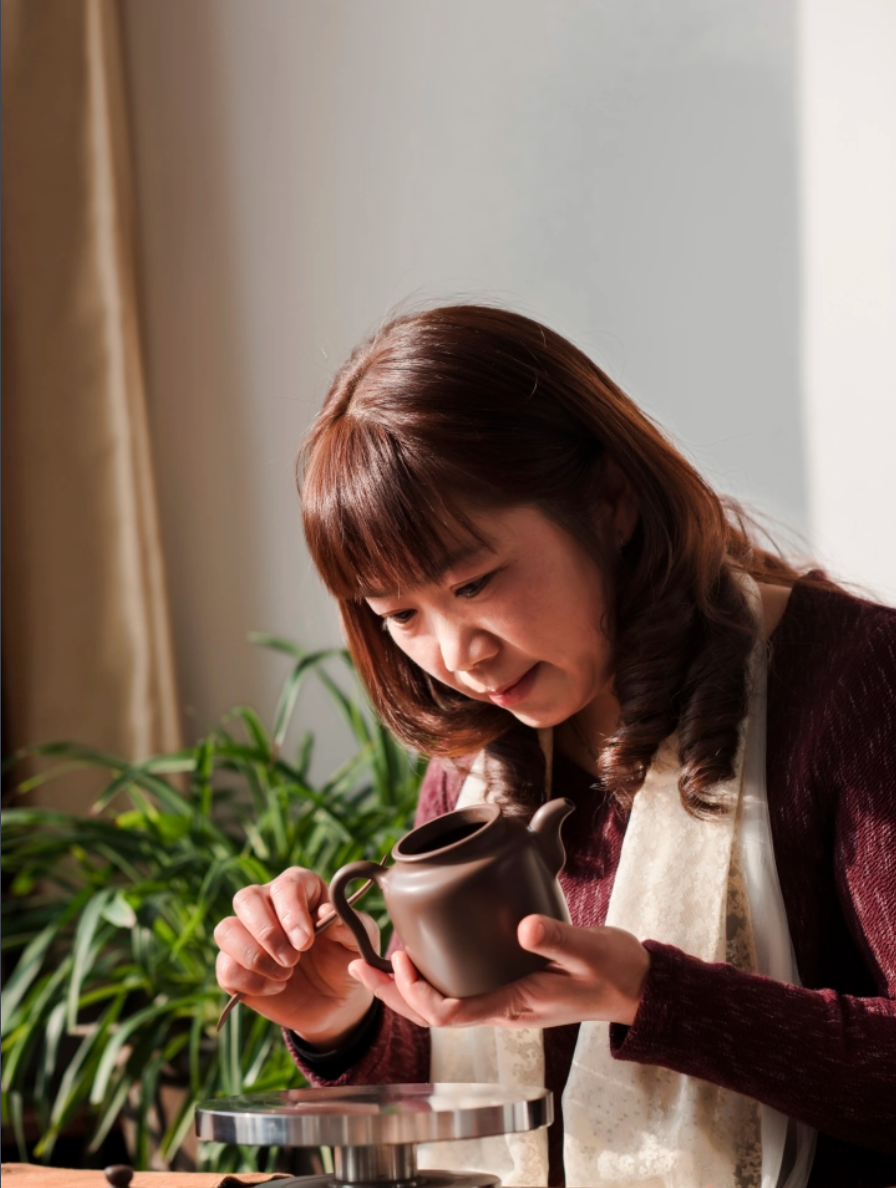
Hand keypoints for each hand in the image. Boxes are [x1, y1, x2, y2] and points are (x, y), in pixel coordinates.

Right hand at [214, 866, 378, 1046]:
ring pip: (226, 930)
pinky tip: (276, 988)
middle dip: (267, 932)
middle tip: (293, 960)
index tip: (306, 941)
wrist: (335, 1001)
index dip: (292, 911)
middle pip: (246, 899)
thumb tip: (326, 913)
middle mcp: (268, 905)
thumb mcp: (359, 943)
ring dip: (254, 957)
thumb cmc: (346, 960)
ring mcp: (247, 935)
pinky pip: (225, 966)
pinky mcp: (235, 966)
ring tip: (286, 976)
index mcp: (301, 889)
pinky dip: (250, 981)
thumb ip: (349, 925)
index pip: (286, 885)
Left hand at [348, 916, 649, 1030]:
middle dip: (391, 993)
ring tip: (372, 961)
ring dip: (403, 986)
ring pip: (440, 1002)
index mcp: (514, 1005)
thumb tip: (525, 927)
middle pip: (432, 1013)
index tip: (401, 959)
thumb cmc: (614, 971)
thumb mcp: (591, 950)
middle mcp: (501, 1007)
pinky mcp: (507, 983)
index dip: (417, 993)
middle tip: (358, 965)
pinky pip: (458, 987)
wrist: (635, 985)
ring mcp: (502, 998)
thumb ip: (559, 939)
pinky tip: (422, 951)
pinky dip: (431, 974)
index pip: (449, 1013)